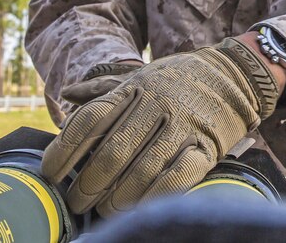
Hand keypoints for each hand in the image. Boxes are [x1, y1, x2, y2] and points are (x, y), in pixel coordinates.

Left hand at [40, 37, 280, 215]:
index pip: (90, 120)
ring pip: (142, 169)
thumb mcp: (140, 77)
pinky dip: (155, 196)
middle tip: (77, 202)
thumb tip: (67, 94)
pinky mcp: (207, 145)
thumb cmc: (178, 80)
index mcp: (133, 89)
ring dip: (119, 197)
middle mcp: (155, 104)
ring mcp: (182, 124)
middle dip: (89, 183)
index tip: (50, 173)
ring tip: (105, 211)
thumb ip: (104, 91)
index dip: (64, 149)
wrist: (235, 75)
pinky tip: (140, 208)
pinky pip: (178, 177)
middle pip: (112, 150)